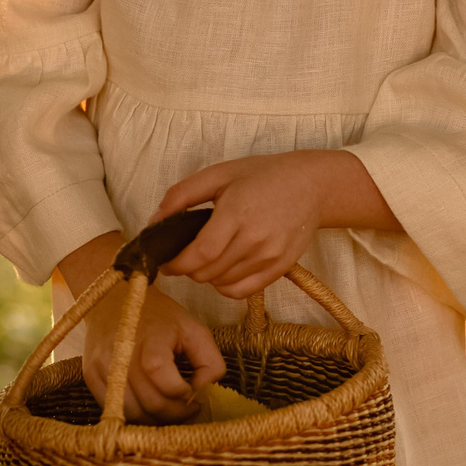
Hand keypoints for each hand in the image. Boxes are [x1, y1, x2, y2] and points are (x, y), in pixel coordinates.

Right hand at [53, 229, 227, 421]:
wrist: (113, 300)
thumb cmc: (158, 316)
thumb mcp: (193, 329)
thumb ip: (209, 362)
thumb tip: (202, 393)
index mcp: (151, 340)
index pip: (166, 383)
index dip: (184, 395)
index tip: (193, 394)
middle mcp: (122, 355)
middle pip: (151, 404)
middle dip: (175, 414)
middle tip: (186, 408)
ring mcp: (103, 367)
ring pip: (132, 414)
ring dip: (155, 420)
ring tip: (168, 408)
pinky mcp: (91, 376)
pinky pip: (114, 410)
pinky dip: (134, 415)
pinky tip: (147, 405)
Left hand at [151, 149, 399, 299]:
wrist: (312, 186)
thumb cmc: (263, 176)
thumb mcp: (219, 174)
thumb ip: (182, 196)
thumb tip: (154, 222)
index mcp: (237, 212)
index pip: (200, 254)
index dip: (177, 264)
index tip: (166, 261)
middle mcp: (255, 239)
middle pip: (208, 273)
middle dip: (188, 269)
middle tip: (183, 256)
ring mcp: (270, 257)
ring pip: (223, 284)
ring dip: (206, 276)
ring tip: (207, 258)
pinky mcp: (280, 268)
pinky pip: (243, 291)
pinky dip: (225, 286)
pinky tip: (223, 270)